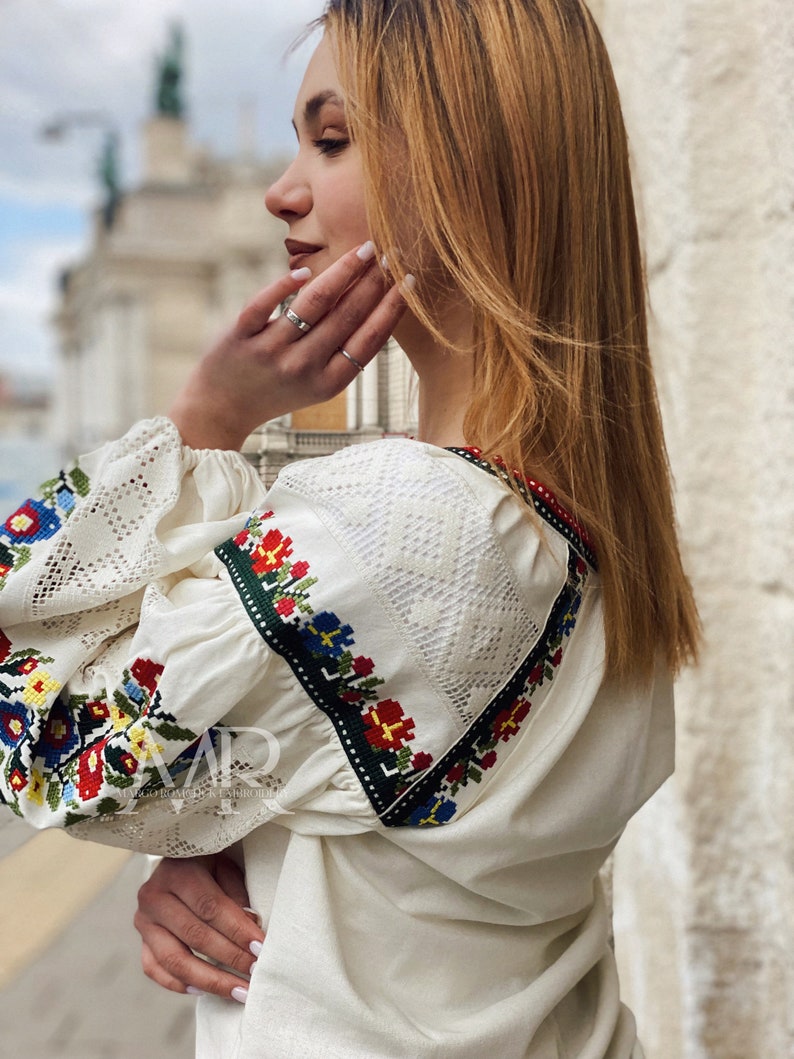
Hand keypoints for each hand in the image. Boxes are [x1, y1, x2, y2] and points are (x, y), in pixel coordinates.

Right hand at [135, 853, 264, 1002]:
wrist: (174, 861)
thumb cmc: (206, 865)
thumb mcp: (224, 867)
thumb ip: (237, 896)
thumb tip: (252, 930)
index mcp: (177, 873)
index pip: (210, 907)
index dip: (237, 930)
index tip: (260, 948)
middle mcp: (155, 897)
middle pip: (195, 936)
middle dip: (230, 958)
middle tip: (255, 973)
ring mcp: (144, 922)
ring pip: (174, 960)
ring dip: (209, 980)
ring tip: (237, 991)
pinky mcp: (141, 940)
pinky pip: (154, 969)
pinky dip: (178, 984)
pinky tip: (203, 991)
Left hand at [169, 241, 410, 449]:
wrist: (222, 408)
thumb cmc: (278, 389)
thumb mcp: (317, 383)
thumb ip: (342, 352)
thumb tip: (376, 304)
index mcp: (328, 382)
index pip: (369, 340)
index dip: (392, 308)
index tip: (409, 280)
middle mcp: (303, 368)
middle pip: (346, 316)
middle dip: (373, 282)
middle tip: (391, 252)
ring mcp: (271, 352)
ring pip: (313, 305)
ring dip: (342, 273)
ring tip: (363, 250)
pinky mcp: (242, 336)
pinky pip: (264, 305)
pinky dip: (285, 285)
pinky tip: (306, 268)